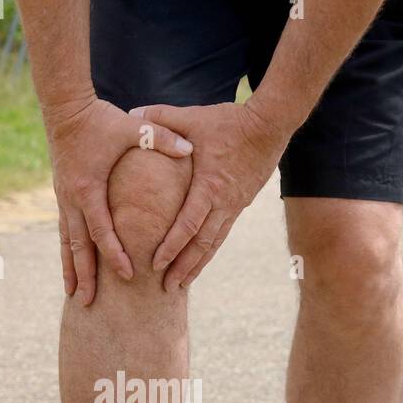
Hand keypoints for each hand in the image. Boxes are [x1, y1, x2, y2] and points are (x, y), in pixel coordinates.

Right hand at [45, 96, 193, 304]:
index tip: (127, 274)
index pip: (103, 229)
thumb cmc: (102, 119)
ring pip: (67, 243)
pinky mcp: (62, 197)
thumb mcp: (134, 127)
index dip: (115, 254)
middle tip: (88, 303)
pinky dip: (68, 254)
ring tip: (73, 297)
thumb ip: (163, 138)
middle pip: (79, 246)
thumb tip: (191, 148)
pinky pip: (65, 232)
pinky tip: (70, 271)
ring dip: (71, 270)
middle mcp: (72, 198)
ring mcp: (64, 199)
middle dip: (84, 276)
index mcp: (90, 187)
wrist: (66, 108)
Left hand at [130, 101, 287, 290]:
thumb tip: (132, 113)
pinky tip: (199, 261)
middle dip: (183, 268)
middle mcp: (223, 202)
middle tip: (166, 288)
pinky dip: (209, 251)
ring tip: (181, 284)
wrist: (270, 125)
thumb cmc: (229, 121)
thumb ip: (161, 117)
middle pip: (202, 244)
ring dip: (197, 266)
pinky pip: (223, 234)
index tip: (156, 263)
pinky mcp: (240, 204)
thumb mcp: (193, 117)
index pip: (188, 224)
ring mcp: (234, 206)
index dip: (172, 246)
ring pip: (214, 244)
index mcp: (209, 185)